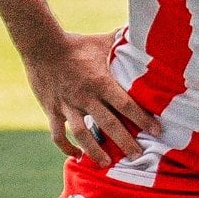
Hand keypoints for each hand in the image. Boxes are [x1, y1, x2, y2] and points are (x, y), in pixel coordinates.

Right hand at [26, 31, 147, 164]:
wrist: (41, 45)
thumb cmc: (77, 44)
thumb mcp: (104, 41)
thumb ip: (124, 41)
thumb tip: (145, 33)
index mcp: (101, 82)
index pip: (126, 105)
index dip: (143, 119)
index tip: (157, 131)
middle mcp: (86, 97)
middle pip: (109, 124)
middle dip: (125, 142)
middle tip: (138, 156)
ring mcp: (68, 105)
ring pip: (82, 134)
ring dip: (94, 150)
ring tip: (106, 164)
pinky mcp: (52, 109)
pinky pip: (58, 133)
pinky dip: (66, 147)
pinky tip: (76, 155)